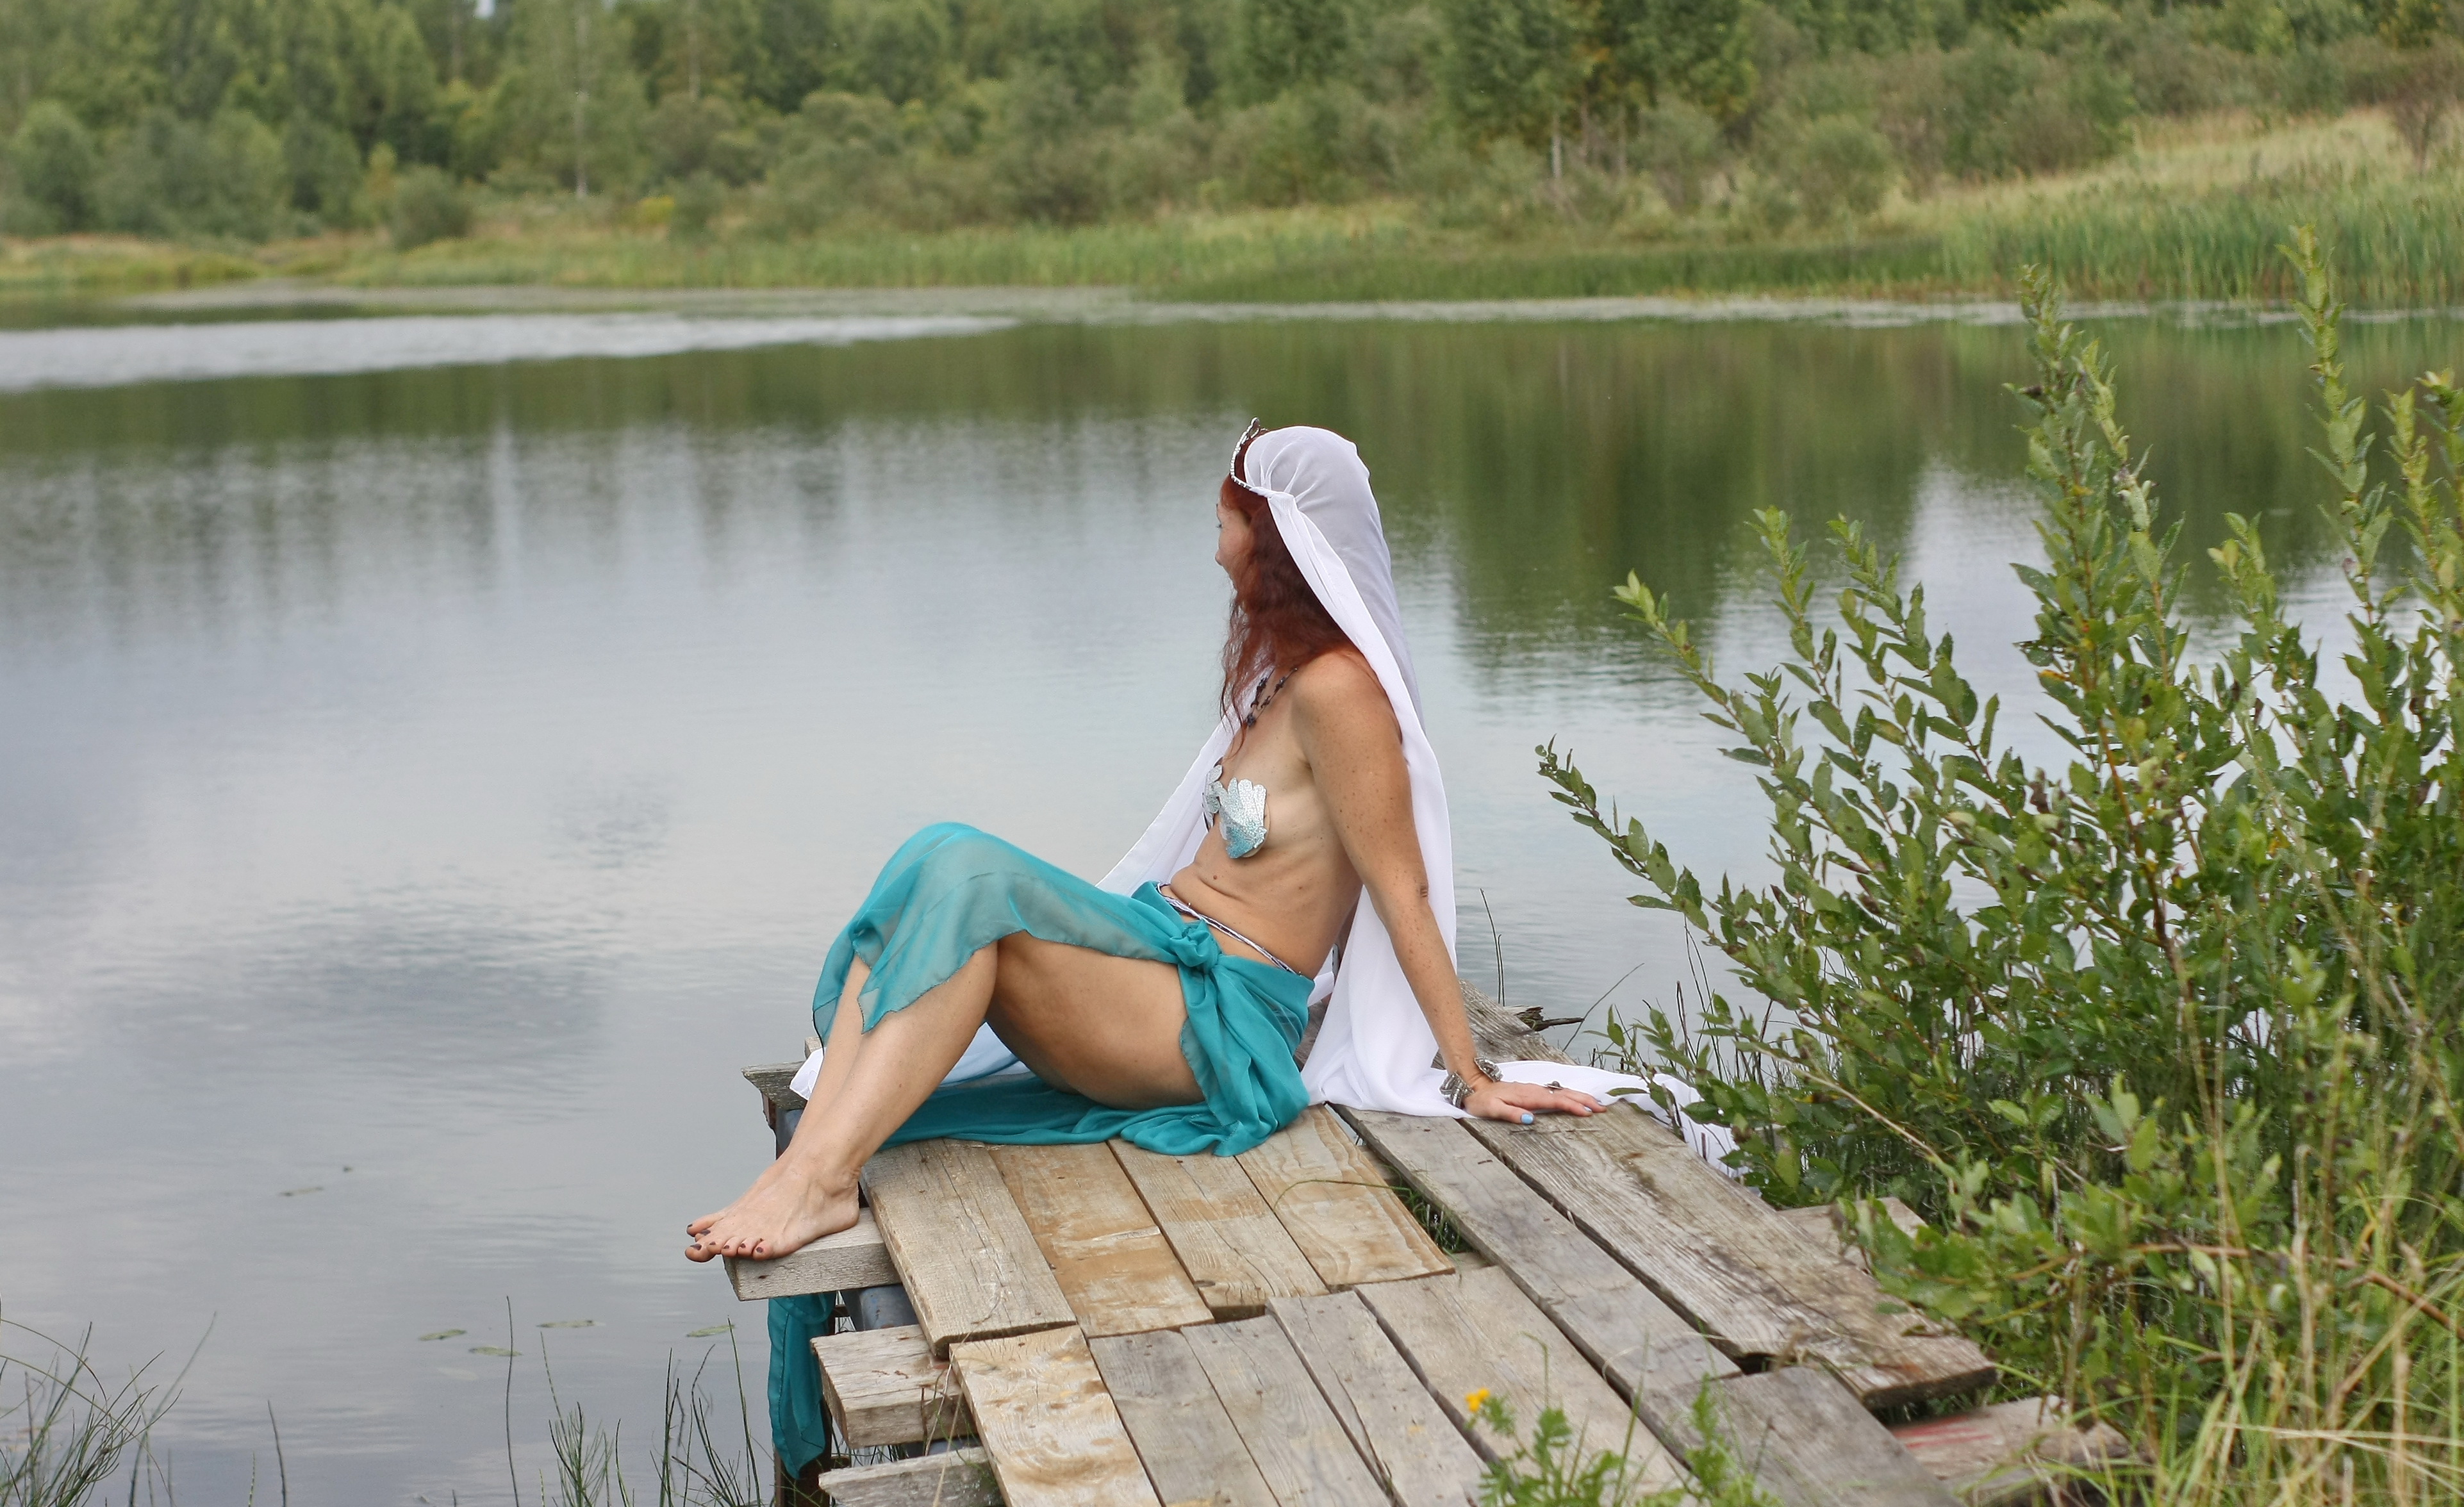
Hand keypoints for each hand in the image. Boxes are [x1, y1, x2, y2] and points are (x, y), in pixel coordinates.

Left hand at [1462, 1076, 1602, 1124]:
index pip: (1555, 1101)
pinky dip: (1569, 1095)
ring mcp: (1534, 1090)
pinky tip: (1576, 1099)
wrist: (1474, 1086)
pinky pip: (1556, 1092)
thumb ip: (1510, 1114)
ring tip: (1596, 1103)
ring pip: (1562, 1092)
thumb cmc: (1482, 1101)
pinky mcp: (1532, 1091)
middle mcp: (1534, 1091)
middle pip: (1563, 1094)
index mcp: (1527, 1097)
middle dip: (1583, 1100)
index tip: (1588, 1112)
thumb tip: (1530, 1119)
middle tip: (1602, 1108)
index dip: (1572, 1106)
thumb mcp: (1492, 1110)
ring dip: (1579, 1097)